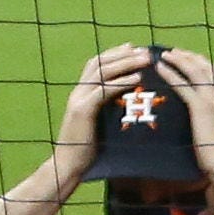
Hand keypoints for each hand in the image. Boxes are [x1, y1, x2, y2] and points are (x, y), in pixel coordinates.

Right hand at [49, 45, 156, 190]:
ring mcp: (78, 100)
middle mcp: (78, 92)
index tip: (134, 48)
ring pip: (101, 72)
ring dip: (126, 63)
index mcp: (81, 94)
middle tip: (144, 50)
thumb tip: (130, 104)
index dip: (115, 54)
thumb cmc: (88, 150)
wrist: (68, 166)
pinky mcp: (82, 111)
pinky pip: (103, 91)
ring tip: (145, 59)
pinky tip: (137, 78)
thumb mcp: (100, 124)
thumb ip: (109, 110)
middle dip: (123, 54)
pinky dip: (120, 82)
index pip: (96, 64)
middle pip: (99, 62)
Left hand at [154, 45, 213, 176]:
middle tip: (176, 51)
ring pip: (195, 71)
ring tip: (166, 54)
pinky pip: (182, 85)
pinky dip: (170, 73)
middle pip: (207, 67)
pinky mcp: (200, 107)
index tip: (191, 59)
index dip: (203, 65)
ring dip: (180, 59)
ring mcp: (212, 99)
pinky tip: (160, 67)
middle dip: (190, 57)